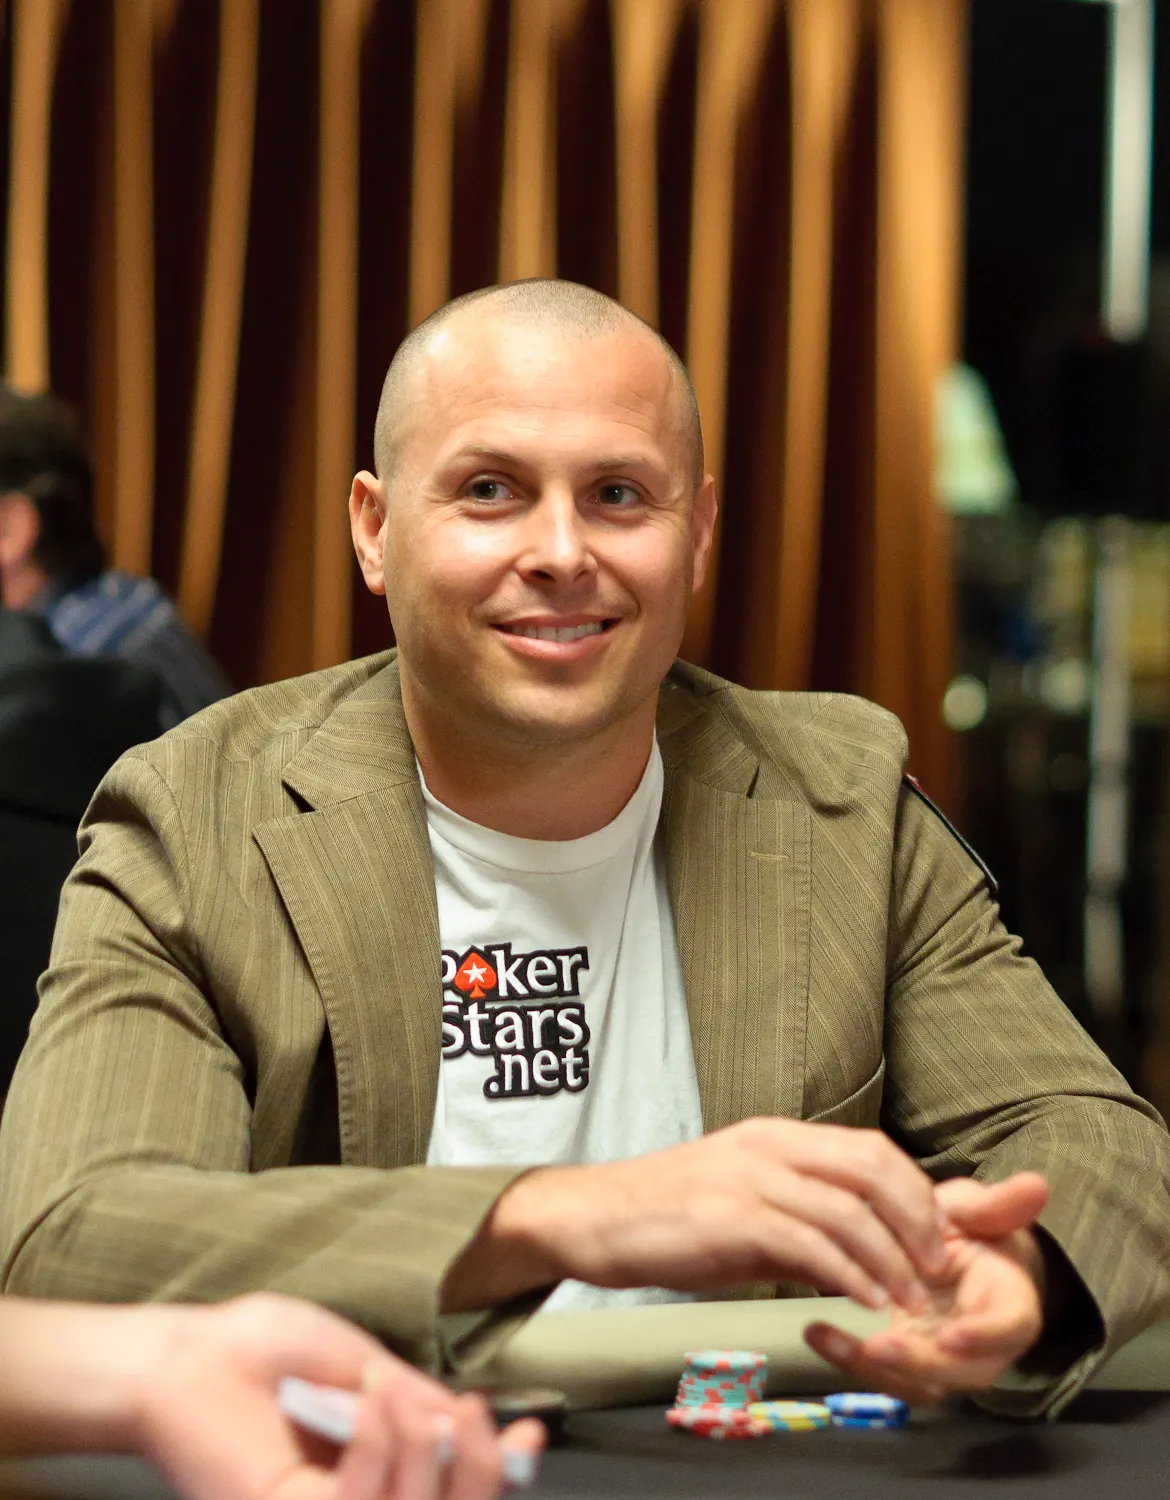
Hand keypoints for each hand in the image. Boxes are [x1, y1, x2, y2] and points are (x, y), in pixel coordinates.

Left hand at [130, 1294, 543, 1499]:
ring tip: (397, 1393)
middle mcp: (354, 1497)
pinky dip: (377, 1449)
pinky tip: (368, 1404)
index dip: (494, 1469)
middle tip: (471, 1415)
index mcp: (375, 1462)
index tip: (529, 1434)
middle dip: (475, 1471)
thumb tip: (469, 1421)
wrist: (187, 1354)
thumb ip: (411, 1396)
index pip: (449, 1486)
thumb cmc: (260, 1350)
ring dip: (421, 1451)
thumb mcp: (357, 1361)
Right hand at [445, 1118, 948, 1312]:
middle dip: (917, 1218)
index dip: (913, 1191)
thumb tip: (857, 1264)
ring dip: (891, 1258)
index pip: (868, 1148)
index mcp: (776, 1136)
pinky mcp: (731, 1215)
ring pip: (847, 1207)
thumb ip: (801, 1228)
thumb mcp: (743, 1211)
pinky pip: (809, 1242)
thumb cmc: (667, 1218)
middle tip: (937, 1267)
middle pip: (870, 1166)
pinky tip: (865, 1302)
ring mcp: (749, 1176)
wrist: (594, 1217)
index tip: (935, 1238)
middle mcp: (769, 1145)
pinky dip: (849, 1275)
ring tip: (911, 1299)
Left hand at [805, 1171, 1047, 1404]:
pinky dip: (848, 1358)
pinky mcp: (907, 1361)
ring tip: (828, 1338)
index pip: (1011, 1328)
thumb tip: (1036, 1184)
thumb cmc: (970, 1229)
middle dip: (919, 1362)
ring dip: (873, 1369)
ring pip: (918, 1383)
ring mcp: (942, 1358)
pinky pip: (883, 1373)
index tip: (951, 1334)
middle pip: (962, 1371)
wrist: (948, 1251)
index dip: (985, 1336)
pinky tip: (815, 1332)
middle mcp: (981, 1343)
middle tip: (876, 1346)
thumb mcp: (976, 1208)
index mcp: (1008, 1302)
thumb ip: (997, 1204)